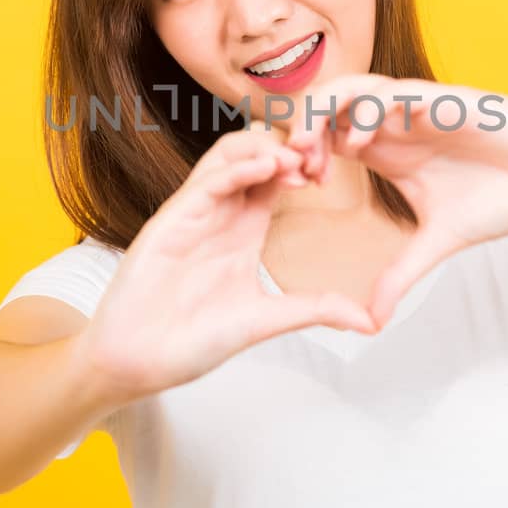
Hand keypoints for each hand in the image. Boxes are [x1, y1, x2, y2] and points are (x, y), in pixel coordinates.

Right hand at [78, 127, 378, 399]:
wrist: (138, 362)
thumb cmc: (190, 340)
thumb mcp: (266, 319)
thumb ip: (314, 309)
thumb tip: (369, 320)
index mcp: (243, 228)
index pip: (277, 174)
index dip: (306, 163)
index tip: (332, 172)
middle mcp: (221, 213)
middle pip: (254, 150)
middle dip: (288, 145)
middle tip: (320, 158)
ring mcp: (195, 213)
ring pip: (228, 153)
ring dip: (264, 147)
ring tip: (298, 160)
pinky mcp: (173, 221)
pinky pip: (206, 180)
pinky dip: (239, 168)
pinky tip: (268, 169)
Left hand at [286, 75, 507, 324]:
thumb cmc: (505, 197)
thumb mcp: (440, 243)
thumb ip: (400, 274)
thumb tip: (371, 321)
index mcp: (386, 149)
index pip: (324, 136)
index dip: (300, 155)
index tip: (294, 189)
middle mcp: (395, 123)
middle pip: (325, 106)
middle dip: (299, 128)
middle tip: (291, 167)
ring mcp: (418, 108)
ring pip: (351, 87)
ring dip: (323, 113)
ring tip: (312, 150)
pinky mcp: (444, 100)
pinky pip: (394, 91)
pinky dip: (368, 110)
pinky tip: (360, 143)